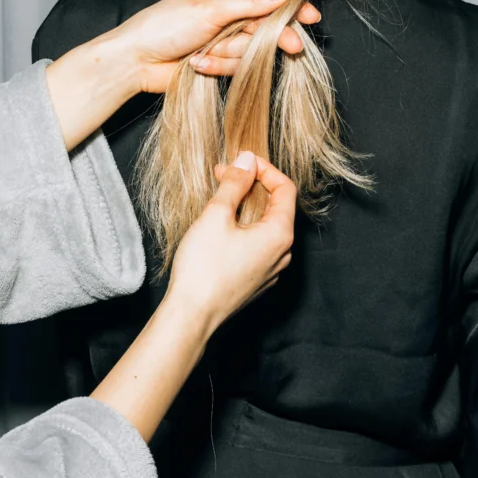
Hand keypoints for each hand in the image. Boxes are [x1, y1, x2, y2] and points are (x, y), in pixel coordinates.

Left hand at [113, 0, 319, 92]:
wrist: (135, 61)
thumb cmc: (164, 26)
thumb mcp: (211, 10)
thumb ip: (251, 3)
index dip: (288, 6)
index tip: (310, 16)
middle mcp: (225, 13)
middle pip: (263, 25)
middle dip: (271, 37)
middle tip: (293, 46)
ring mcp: (221, 38)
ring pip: (249, 49)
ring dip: (229, 54)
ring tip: (203, 53)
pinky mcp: (216, 62)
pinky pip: (234, 67)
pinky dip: (217, 67)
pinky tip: (196, 64)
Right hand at [164, 151, 295, 335]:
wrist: (191, 318)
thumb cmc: (204, 268)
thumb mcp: (216, 216)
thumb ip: (235, 183)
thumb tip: (247, 160)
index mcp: (280, 234)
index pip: (286, 188)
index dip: (264, 169)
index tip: (240, 162)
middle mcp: (283, 253)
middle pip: (277, 206)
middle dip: (252, 185)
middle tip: (223, 175)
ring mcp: (271, 269)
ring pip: (266, 226)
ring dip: (247, 206)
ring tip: (220, 198)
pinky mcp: (257, 280)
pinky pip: (259, 245)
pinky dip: (245, 227)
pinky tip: (221, 226)